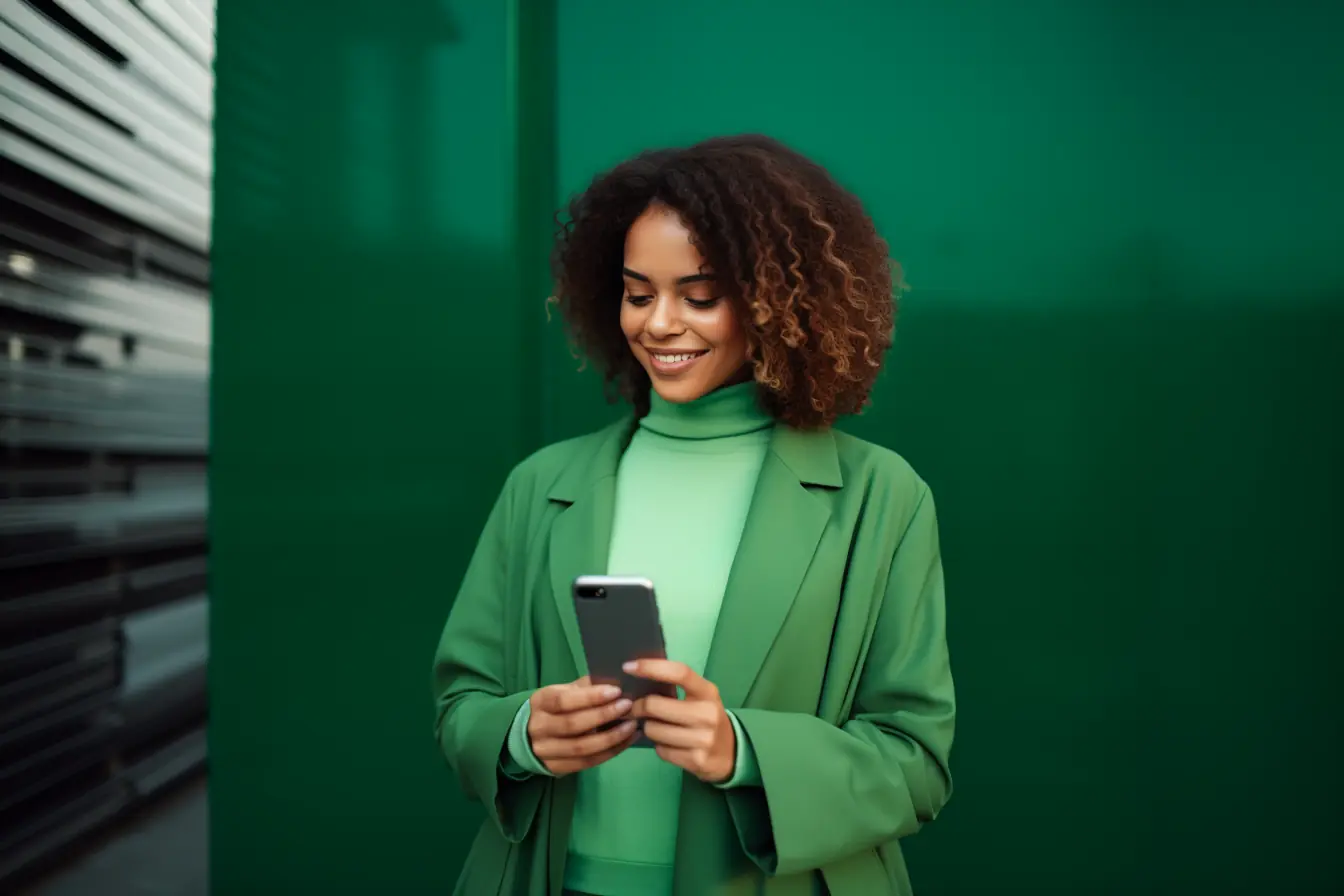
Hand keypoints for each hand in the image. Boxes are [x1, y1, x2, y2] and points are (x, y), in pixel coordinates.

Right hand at [527, 676, 637, 774]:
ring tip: (632, 726)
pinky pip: (586, 763)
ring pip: (581, 748)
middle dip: (603, 715)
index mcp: (540, 702)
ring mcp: (545, 751)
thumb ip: (585, 686)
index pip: (563, 700)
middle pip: (573, 724)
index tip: (616, 691)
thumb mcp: (564, 691)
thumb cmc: (555, 707)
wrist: (530, 734)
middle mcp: (539, 727)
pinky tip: (626, 741)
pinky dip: (610, 752)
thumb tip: (615, 681)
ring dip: (611, 738)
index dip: (590, 697)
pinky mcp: (555, 768)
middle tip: (628, 707)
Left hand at [624, 659, 735, 783]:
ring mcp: (703, 738)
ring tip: (657, 728)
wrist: (731, 752)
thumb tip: (638, 678)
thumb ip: (677, 687)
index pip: (679, 672)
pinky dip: (659, 746)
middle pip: (654, 705)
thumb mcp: (700, 697)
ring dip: (648, 728)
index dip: (651, 667)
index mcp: (708, 692)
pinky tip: (669, 744)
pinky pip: (660, 750)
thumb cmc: (707, 717)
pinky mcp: (696, 760)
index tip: (628, 666)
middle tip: (634, 709)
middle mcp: (707, 713)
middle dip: (638, 707)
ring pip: (653, 730)